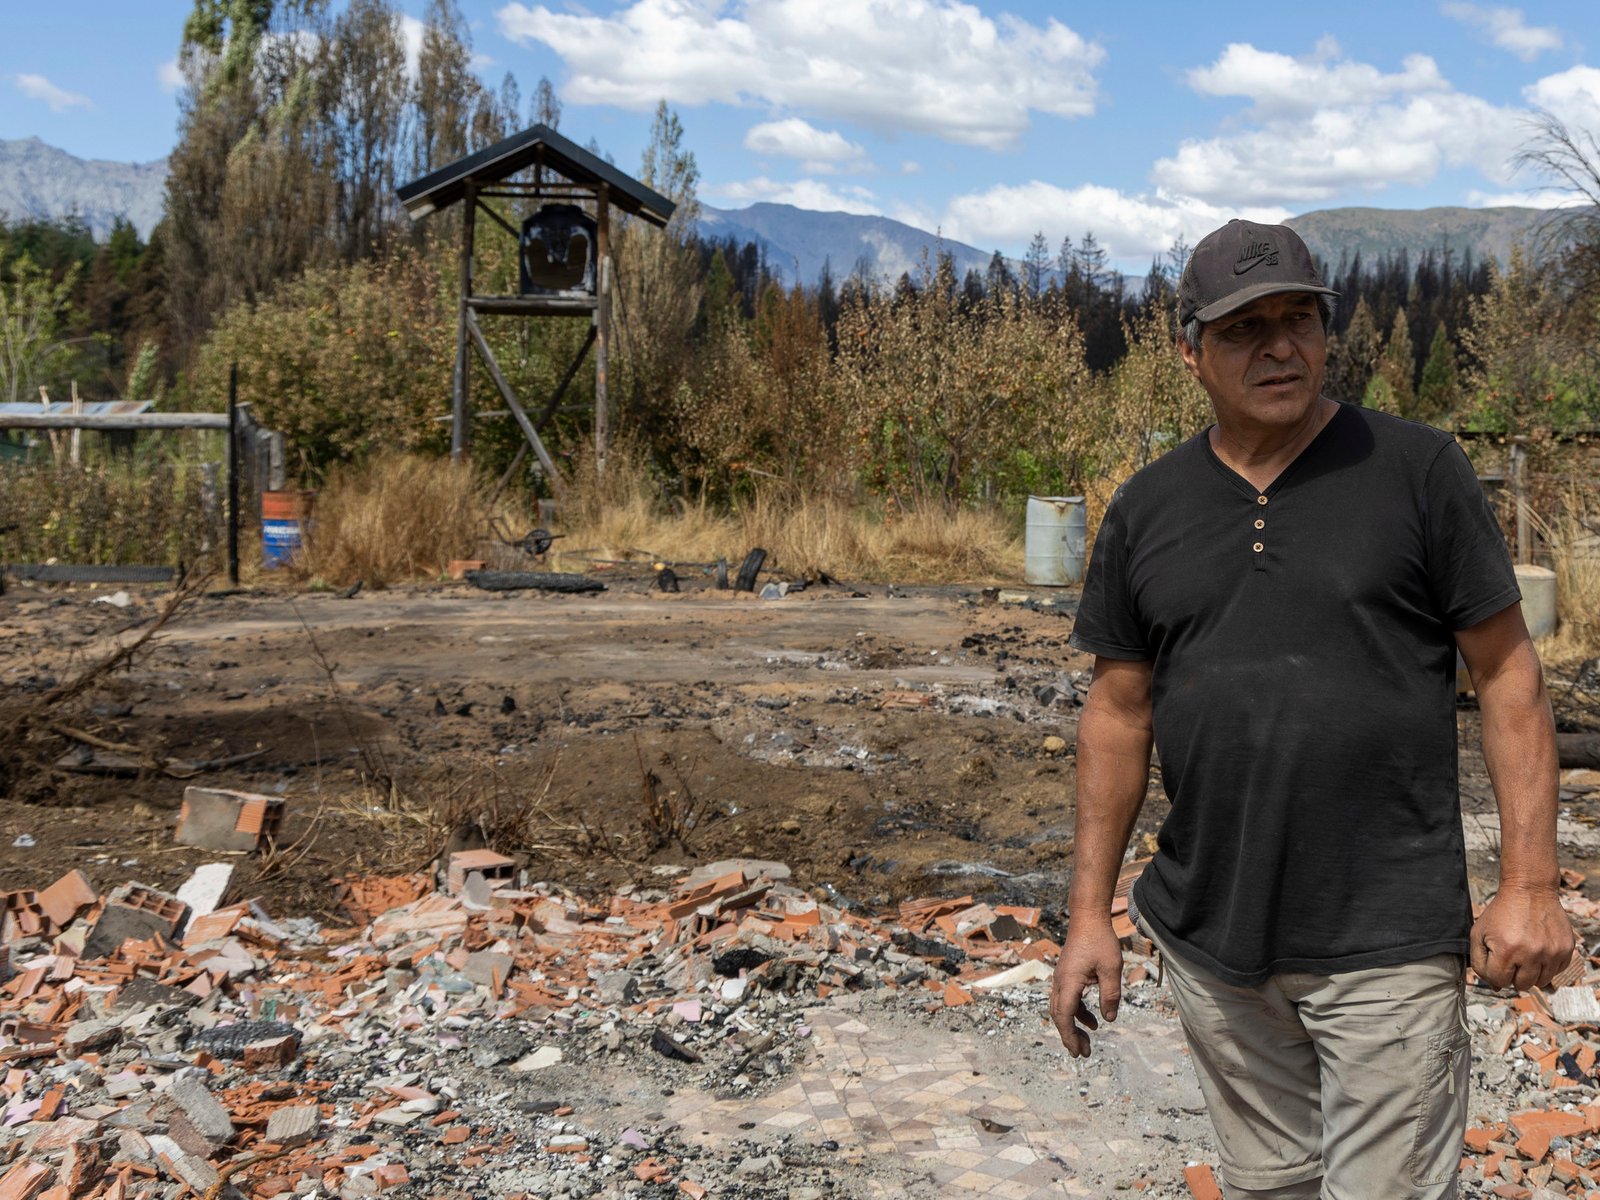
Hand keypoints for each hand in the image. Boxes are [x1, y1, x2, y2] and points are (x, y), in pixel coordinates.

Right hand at [1050, 920, 1123, 1056]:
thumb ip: (1110, 995)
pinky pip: (1068, 1000)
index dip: (1070, 1035)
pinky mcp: (1067, 975)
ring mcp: (1062, 978)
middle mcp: (1060, 982)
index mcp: (1069, 982)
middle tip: (1083, 1054)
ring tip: (1088, 1042)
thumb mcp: (1111, 969)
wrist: (1088, 918)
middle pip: (1059, 1015)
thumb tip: (1109, 1019)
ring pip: (1062, 1008)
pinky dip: (1077, 1013)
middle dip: (1069, 1036)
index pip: (1064, 1015)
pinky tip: (1093, 1020)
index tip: (1078, 1051)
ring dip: (1073, 1026)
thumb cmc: (1100, 941)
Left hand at [1470, 884, 1575, 990]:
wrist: (1529, 891)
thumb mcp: (1478, 933)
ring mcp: (1552, 953)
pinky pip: (1556, 972)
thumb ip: (1480, 962)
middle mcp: (1532, 954)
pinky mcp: (1566, 949)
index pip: (1499, 981)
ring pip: (1541, 982)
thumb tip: (1495, 986)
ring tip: (1525, 954)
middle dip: (1513, 974)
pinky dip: (1546, 966)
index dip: (1494, 972)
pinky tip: (1538, 950)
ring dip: (1531, 972)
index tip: (1496, 958)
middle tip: (1512, 956)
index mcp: (1507, 950)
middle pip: (1521, 985)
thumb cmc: (1501, 913)